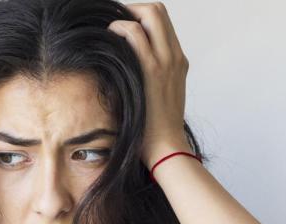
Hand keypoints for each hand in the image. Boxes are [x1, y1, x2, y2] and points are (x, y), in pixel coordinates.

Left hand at [108, 2, 191, 167]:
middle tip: (112, 24)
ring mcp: (166, 60)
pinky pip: (135, 34)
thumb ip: (148, 80)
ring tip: (108, 32)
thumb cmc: (154, 129)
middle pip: (158, 10)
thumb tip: (123, 74)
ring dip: (125, 15)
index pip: (162, 23)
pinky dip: (119, 28)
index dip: (140, 17)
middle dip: (132, 9)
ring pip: (151, 13)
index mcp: (177, 61)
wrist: (166, 147)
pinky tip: (107, 41)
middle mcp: (175, 56)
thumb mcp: (157, 98)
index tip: (120, 27)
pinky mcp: (152, 69)